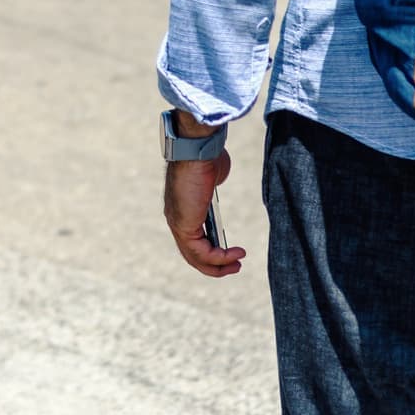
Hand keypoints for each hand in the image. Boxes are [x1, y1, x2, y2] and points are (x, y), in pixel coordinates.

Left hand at [164, 144, 246, 277]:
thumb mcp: (212, 173)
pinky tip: (235, 255)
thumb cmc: (206, 156)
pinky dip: (220, 257)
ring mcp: (178, 223)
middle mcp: (176, 218)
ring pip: (195, 257)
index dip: (210, 249)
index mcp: (183, 207)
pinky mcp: (184, 226)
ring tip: (237, 264)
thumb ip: (212, 181)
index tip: (229, 251)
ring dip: (218, 265)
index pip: (192, 238)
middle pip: (192, 253)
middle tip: (234, 265)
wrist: (198, 149)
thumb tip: (216, 178)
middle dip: (215, 264)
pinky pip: (201, 252)